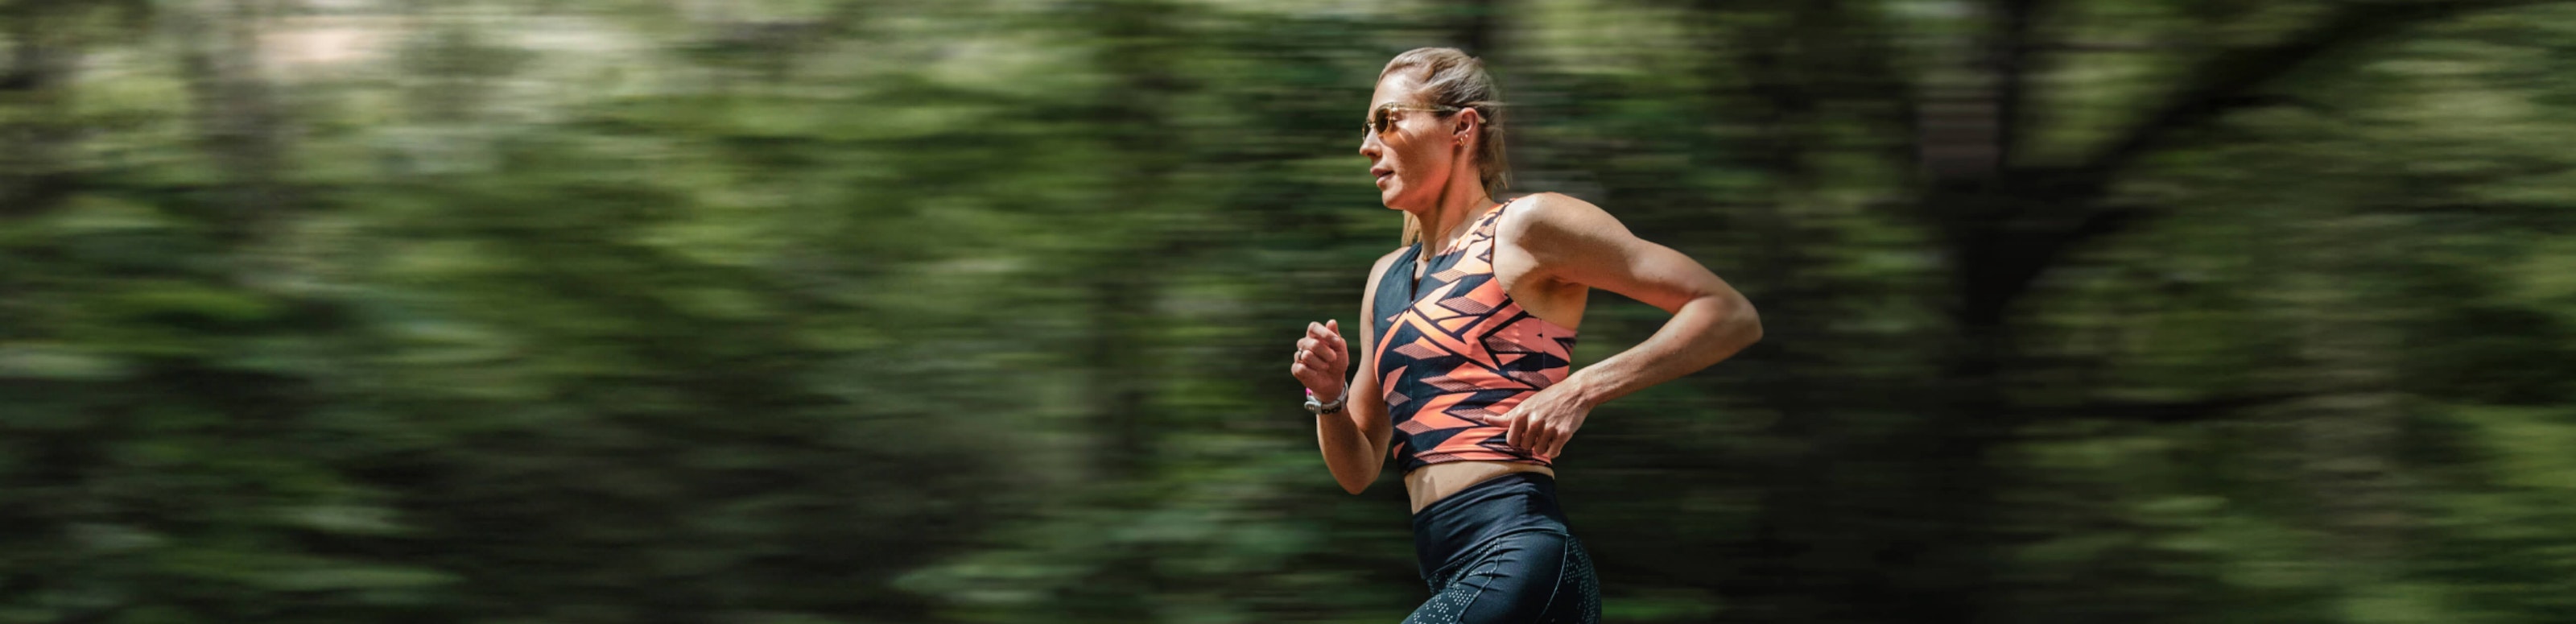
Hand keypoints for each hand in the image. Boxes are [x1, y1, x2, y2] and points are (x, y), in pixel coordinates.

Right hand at [1289, 320, 1348, 399]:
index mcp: (1314, 335)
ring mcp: (1298, 356)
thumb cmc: (1337, 361)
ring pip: (1306, 356)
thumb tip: (1332, 322)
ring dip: (1320, 363)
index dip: (1325, 333)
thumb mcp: (1340, 349)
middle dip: (1326, 352)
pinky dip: (1312, 372)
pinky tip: (1316, 373)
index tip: (1337, 342)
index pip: (1313, 327)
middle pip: (1312, 344)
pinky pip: (1301, 368)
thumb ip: (1336, 336)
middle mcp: (1304, 343)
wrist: (1334, 380)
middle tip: (1333, 358)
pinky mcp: (1296, 369)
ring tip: (1326, 366)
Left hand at [1468, 384, 1592, 459]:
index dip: (1519, 440)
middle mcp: (1533, 421)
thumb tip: (1484, 419)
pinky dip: (1555, 450)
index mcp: (1521, 414)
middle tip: (1542, 430)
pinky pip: (1553, 453)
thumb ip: (1506, 417)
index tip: (1527, 432)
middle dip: (1533, 442)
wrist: (1575, 392)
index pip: (1512, 441)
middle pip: (1526, 447)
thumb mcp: (1524, 405)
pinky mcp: (1563, 434)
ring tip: (1550, 432)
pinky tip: (1558, 439)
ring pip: (1539, 451)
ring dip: (1545, 446)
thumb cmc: (1547, 399)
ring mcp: (1548, 428)